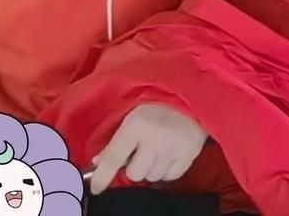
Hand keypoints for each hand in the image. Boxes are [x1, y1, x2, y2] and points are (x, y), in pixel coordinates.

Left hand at [87, 104, 207, 193]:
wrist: (192, 100)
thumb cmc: (158, 107)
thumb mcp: (132, 116)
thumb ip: (116, 140)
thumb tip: (99, 161)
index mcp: (136, 125)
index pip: (114, 158)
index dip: (102, 176)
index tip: (96, 187)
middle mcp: (154, 139)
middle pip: (134, 174)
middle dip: (134, 167)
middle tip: (140, 154)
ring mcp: (173, 149)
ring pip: (152, 177)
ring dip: (151, 169)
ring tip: (157, 152)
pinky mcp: (189, 156)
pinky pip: (169, 177)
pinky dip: (166, 170)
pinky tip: (168, 155)